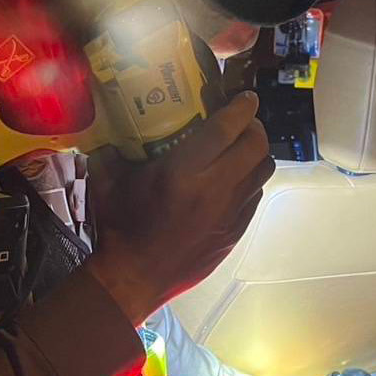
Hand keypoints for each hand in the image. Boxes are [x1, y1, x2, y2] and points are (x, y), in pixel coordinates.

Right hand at [86, 91, 272, 325]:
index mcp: (182, 172)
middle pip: (255, 145)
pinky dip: (251, 181)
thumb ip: (115, 148)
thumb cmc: (120, 227)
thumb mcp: (111, 181)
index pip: (226, 128)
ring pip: (263, 170)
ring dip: (256, 154)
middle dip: (254, 126)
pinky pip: (255, 196)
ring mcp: (229, 213)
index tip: (245, 97)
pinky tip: (234, 180)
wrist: (133, 278)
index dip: (241, 107)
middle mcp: (213, 189)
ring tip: (242, 148)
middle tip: (242, 122)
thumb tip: (113, 121)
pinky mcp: (235, 232)